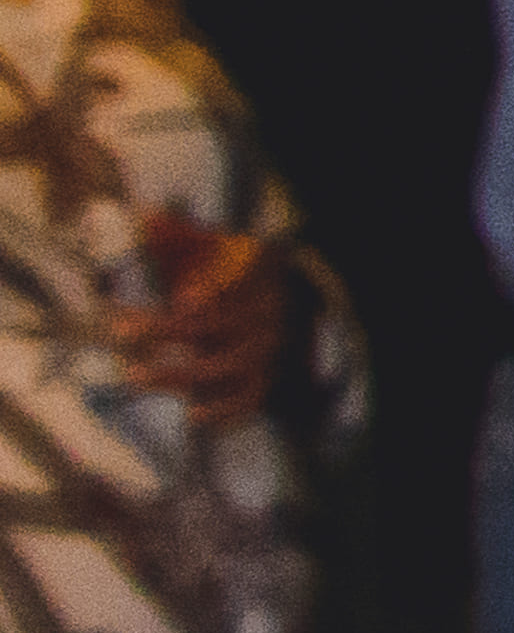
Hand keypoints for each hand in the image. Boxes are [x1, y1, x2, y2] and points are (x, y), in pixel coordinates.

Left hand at [105, 216, 287, 433]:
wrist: (276, 308)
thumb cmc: (226, 274)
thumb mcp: (207, 248)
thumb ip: (176, 235)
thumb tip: (144, 215)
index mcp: (255, 279)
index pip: (232, 285)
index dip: (212, 291)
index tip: (180, 297)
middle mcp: (265, 316)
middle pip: (221, 327)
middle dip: (170, 332)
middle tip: (119, 332)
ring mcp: (266, 352)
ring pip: (230, 367)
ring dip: (182, 374)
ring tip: (135, 375)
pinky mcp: (262, 381)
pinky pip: (250, 400)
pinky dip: (227, 411)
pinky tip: (194, 416)